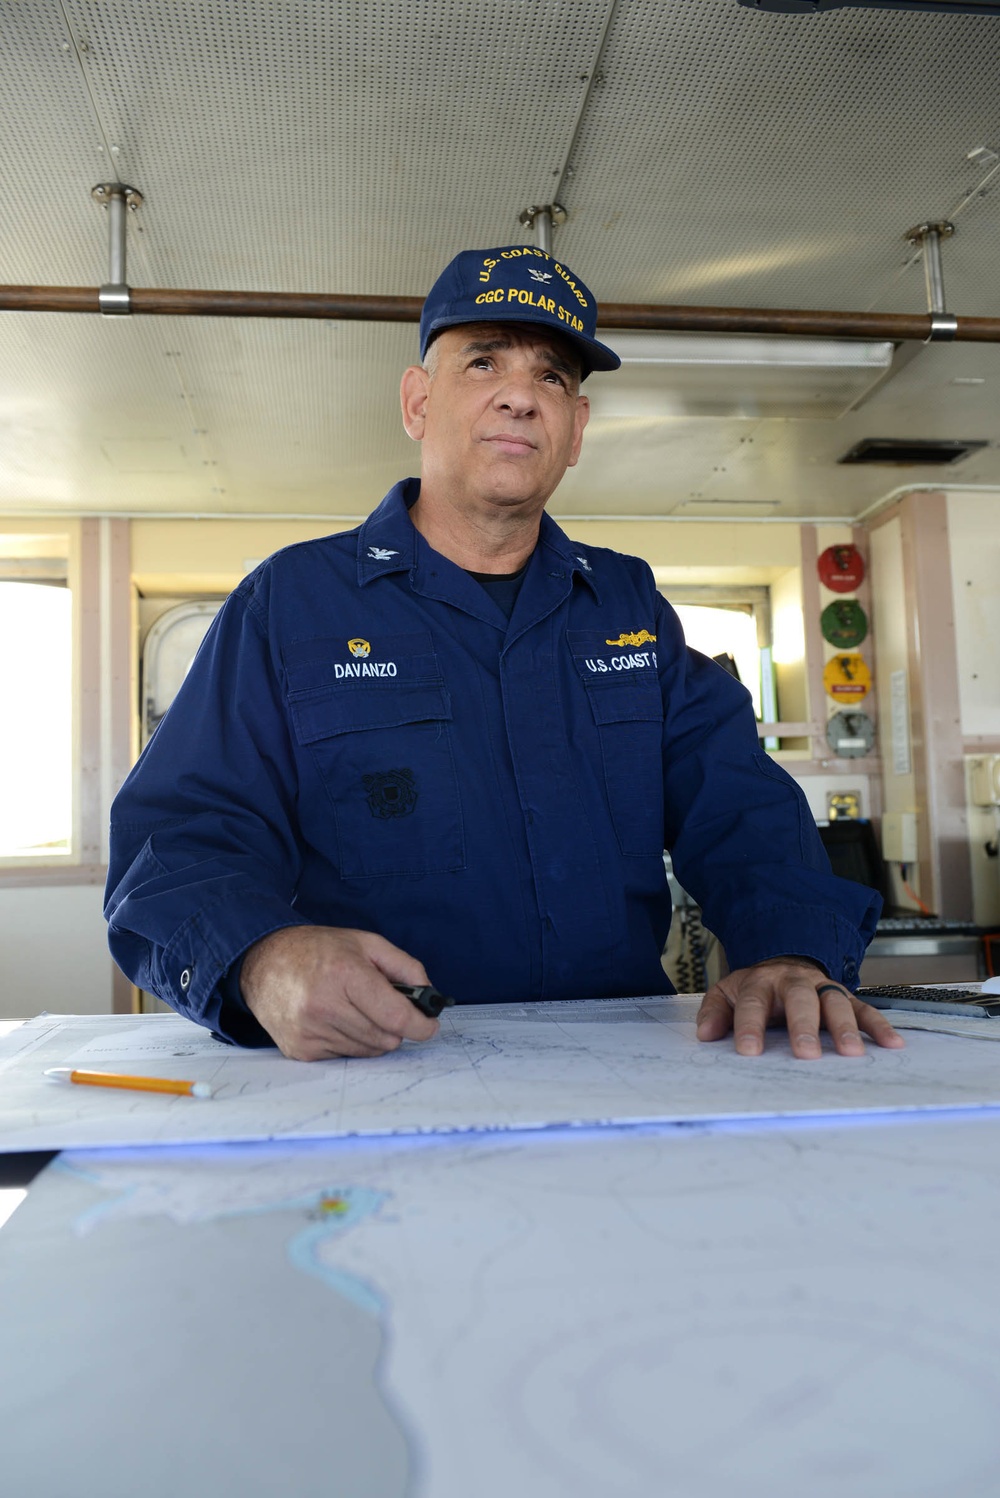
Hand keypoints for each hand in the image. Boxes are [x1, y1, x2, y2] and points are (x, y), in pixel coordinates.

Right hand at [240, 925, 440, 1060]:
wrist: (263, 963)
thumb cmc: (318, 950)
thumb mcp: (366, 943)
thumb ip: (405, 967)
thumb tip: (430, 997)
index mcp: (345, 974)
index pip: (396, 1016)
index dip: (421, 1025)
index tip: (430, 1025)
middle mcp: (324, 1005)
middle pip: (386, 1037)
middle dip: (394, 1026)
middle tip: (383, 1007)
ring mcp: (310, 1031)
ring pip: (368, 1051)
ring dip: (372, 1035)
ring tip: (353, 1009)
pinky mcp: (300, 1050)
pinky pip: (345, 1057)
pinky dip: (349, 1042)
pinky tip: (335, 1019)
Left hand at [695, 958, 904, 1059]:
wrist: (783, 961)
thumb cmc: (756, 988)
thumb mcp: (728, 993)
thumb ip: (715, 1012)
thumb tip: (705, 1035)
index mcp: (760, 982)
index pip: (753, 1004)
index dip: (750, 1027)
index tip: (748, 1051)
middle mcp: (793, 982)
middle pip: (800, 1000)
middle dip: (803, 1026)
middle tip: (805, 1053)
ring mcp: (822, 987)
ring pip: (835, 1001)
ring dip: (844, 1027)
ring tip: (851, 1053)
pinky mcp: (844, 996)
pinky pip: (864, 1009)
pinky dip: (879, 1025)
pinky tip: (892, 1044)